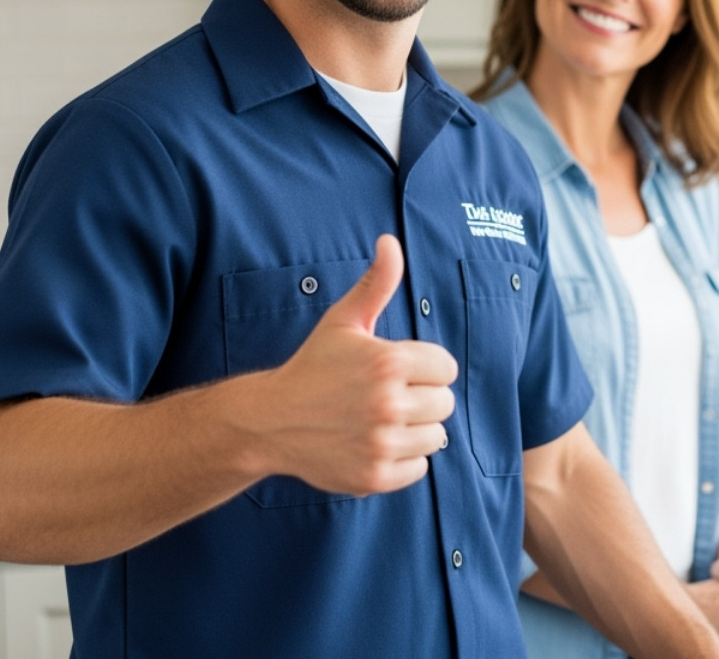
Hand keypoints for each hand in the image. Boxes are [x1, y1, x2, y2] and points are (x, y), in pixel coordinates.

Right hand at [254, 235, 456, 494]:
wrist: (271, 421)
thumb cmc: (314, 367)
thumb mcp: (344, 321)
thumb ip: (376, 283)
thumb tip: (390, 241)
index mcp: (389, 363)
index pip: (447, 368)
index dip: (426, 368)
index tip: (399, 371)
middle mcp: (388, 404)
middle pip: (445, 404)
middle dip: (422, 398)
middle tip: (388, 397)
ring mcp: (382, 443)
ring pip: (436, 437)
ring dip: (416, 430)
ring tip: (382, 420)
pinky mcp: (375, 476)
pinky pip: (420, 469)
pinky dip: (404, 461)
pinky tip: (375, 444)